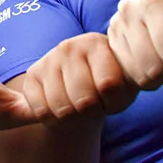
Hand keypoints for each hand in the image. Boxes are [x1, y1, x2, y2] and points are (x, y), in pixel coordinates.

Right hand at [21, 32, 137, 125]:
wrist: (79, 89)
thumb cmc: (108, 88)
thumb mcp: (126, 85)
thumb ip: (130, 84)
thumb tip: (128, 82)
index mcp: (98, 44)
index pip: (109, 84)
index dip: (113, 103)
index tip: (113, 99)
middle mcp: (70, 46)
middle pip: (84, 100)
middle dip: (92, 112)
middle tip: (94, 107)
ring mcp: (48, 59)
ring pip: (62, 108)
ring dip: (73, 118)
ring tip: (78, 108)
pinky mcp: (31, 76)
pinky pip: (41, 110)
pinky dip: (52, 118)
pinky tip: (60, 108)